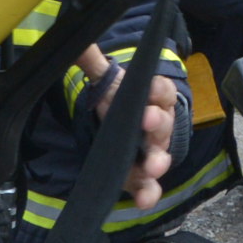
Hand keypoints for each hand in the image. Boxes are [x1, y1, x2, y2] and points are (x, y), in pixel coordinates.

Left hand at [85, 58, 175, 210]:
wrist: (126, 128)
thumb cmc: (123, 102)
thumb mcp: (109, 82)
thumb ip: (96, 63)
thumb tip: (79, 42)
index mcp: (153, 97)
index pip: (162, 90)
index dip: (157, 91)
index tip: (150, 91)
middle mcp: (159, 125)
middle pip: (164, 122)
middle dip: (157, 124)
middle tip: (147, 122)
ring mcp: (153, 152)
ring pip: (161, 155)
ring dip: (158, 160)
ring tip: (152, 166)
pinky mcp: (144, 176)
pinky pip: (151, 186)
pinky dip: (149, 193)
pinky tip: (143, 200)